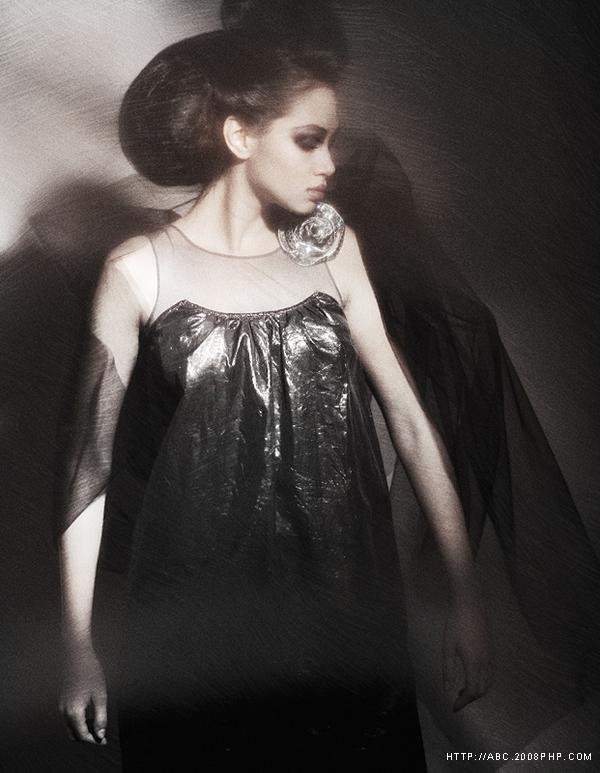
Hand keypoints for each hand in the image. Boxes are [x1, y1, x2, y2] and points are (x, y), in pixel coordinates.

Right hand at [59, 644, 107, 743]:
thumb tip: (100, 734)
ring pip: (70, 728)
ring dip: (81, 731)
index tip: (104, 740)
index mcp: (73, 712)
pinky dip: (77, 724)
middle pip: (74, 734)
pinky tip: (89, 717)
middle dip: (87, 738)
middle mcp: (64, 712)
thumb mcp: (100, 696)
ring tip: (97, 727)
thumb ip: (100, 717)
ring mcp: (61, 706)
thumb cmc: (91, 672)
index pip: (82, 735)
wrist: (77, 655)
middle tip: (101, 735)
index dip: (93, 740)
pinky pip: (68, 720)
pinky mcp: (62, 701)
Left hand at [442, 595, 494, 711]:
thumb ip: (448, 670)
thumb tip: (447, 690)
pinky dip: (483, 681)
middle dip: (471, 698)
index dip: (464, 702)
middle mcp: (486, 663)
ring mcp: (491, 656)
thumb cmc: (455, 624)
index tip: (454, 707)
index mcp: (474, 663)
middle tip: (457, 698)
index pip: (473, 691)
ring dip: (478, 690)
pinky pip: (491, 673)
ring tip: (463, 688)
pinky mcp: (492, 650)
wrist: (471, 605)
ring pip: (489, 682)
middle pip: (483, 690)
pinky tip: (471, 675)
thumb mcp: (448, 647)